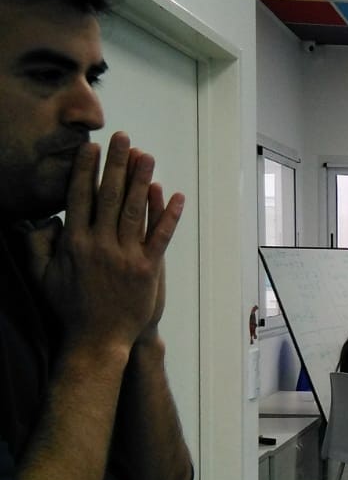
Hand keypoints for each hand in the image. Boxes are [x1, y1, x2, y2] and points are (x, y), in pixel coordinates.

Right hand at [28, 133, 183, 353]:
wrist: (96, 340)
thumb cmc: (68, 308)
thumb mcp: (43, 277)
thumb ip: (39, 246)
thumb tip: (46, 219)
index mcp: (74, 244)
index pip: (80, 198)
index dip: (86, 170)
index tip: (90, 148)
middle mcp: (99, 245)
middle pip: (109, 196)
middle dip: (116, 164)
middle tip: (123, 138)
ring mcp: (125, 257)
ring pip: (135, 210)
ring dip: (142, 180)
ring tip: (147, 155)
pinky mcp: (147, 270)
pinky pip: (160, 237)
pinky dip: (169, 215)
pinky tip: (175, 195)